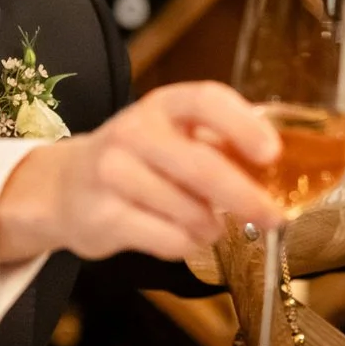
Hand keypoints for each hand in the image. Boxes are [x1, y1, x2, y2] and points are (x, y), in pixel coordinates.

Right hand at [0, 81, 281, 262]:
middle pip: (202, 165)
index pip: (207, 100)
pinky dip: (187, 245)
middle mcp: (134, 132)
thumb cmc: (137, 162)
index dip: (244, 125)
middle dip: (246, 197)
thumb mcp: (173, 138)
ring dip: (211, 227)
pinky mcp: (104, 215)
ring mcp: (113, 172)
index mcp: (163, 105)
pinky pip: (168, 239)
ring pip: (189, 211)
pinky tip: (180, 236)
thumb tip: (282, 171)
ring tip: (208, 225)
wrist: (61, 187)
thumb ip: (220, 146)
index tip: (271, 153)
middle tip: (273, 217)